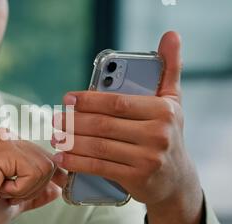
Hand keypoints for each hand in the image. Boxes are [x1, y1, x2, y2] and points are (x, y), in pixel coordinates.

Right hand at [0, 129, 66, 223]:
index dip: (55, 176)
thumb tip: (57, 189)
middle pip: (50, 162)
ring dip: (27, 189)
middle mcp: (8, 139)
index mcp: (10, 149)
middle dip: (37, 187)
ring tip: (3, 192)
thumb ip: (36, 193)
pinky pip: (32, 171)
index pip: (46, 157)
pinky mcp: (2, 148)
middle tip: (9, 195)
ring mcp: (5, 140)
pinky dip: (20, 189)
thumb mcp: (16, 202)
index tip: (57, 189)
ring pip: (45, 167)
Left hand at [52, 32, 203, 223]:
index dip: (88, 101)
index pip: (117, 103)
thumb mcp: (173, 102)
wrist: (176, 179)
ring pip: (99, 147)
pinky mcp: (137, 179)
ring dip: (71, 142)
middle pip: (104, 125)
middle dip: (74, 122)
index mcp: (163, 110)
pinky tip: (62, 158)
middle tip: (55, 119)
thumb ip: (169, 69)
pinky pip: (100, 168)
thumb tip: (171, 35)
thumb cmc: (167, 133)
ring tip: (54, 137)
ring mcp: (148, 158)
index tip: (67, 99)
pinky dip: (77, 163)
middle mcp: (158, 134)